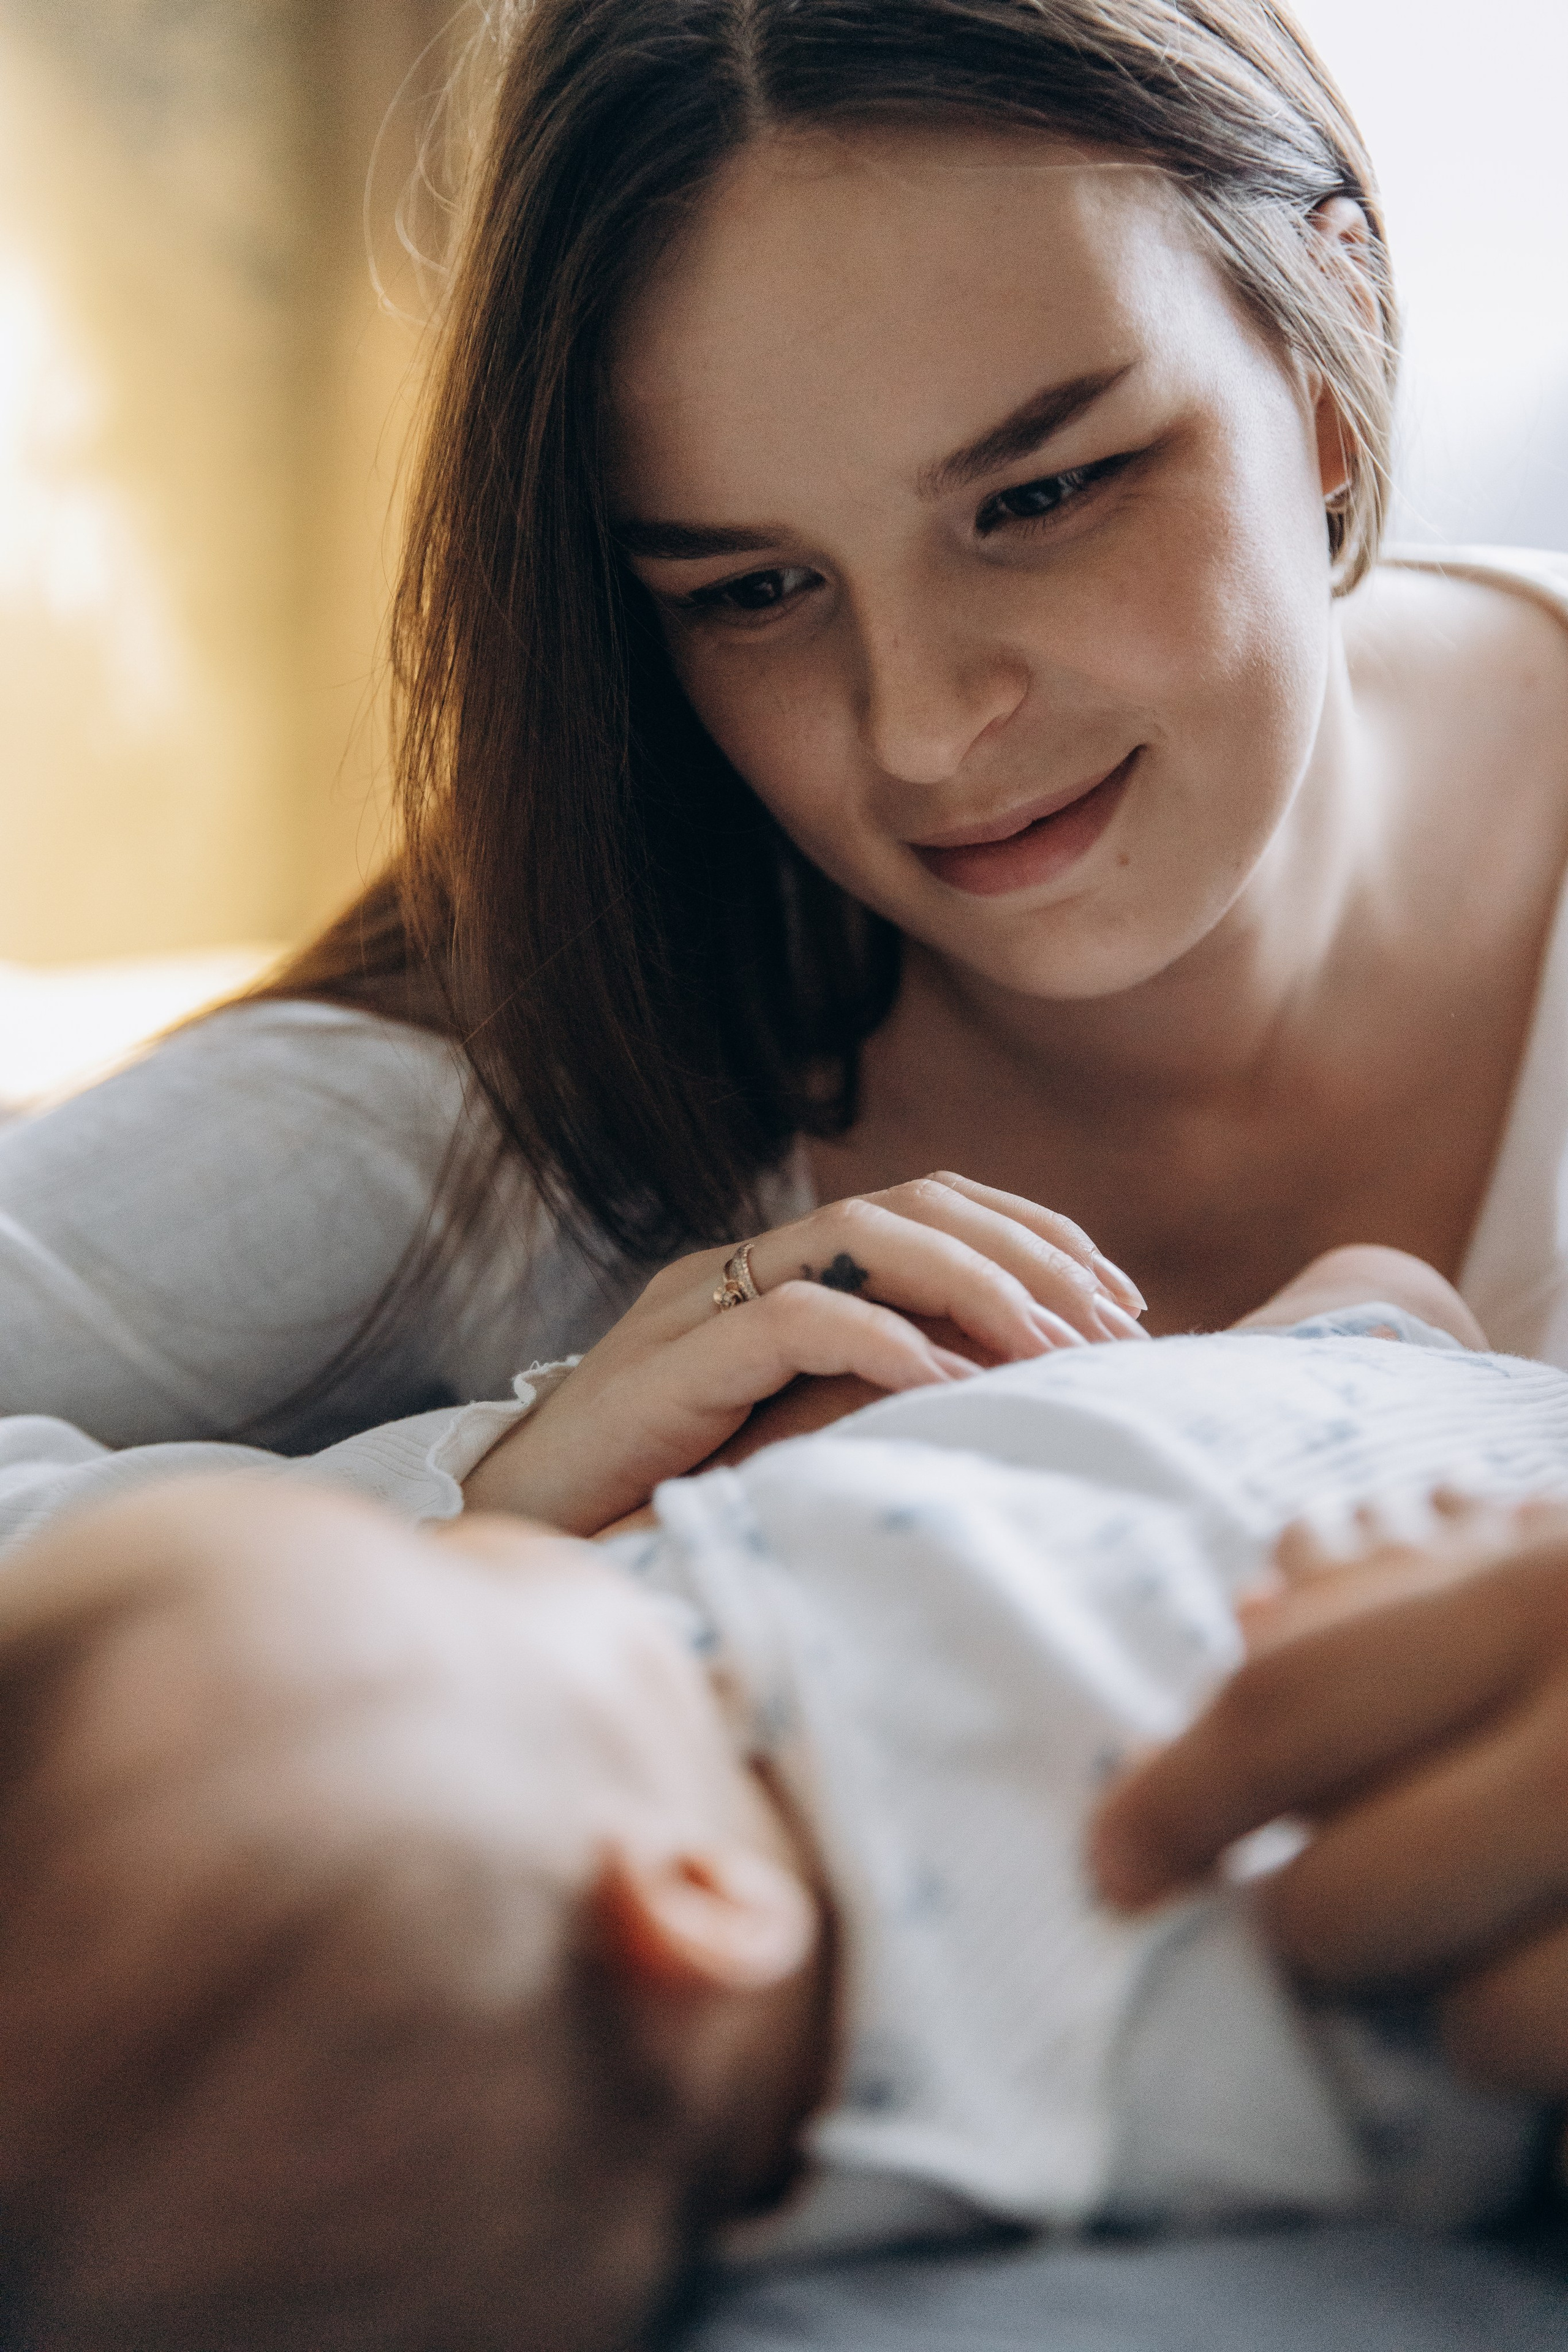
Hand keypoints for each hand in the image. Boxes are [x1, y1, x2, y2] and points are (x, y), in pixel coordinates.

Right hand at [465, 1172, 1146, 1533]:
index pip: (930, 1208)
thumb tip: (1012, 1398)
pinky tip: (942, 1379)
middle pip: (912, 1203)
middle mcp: (743, 1269)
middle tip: (1114, 1327)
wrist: (526, 1547)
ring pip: (857, 1236)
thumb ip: (878, 1402)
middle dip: (1028, 1254)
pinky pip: (789, 1319)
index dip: (1036, 1239)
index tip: (1123, 1305)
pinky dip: (876, 1338)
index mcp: (780, 1276)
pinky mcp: (665, 1363)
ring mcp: (698, 1305)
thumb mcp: (798, 1444)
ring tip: (1051, 1349)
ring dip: (973, 1285)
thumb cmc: (663, 1508)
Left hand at [1091, 1492, 1567, 2096]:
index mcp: (1541, 1593)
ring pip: (1476, 2022)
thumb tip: (1241, 1621)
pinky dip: (1537, 2052)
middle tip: (1318, 1912)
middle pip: (1348, 1901)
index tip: (1116, 1863)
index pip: (1288, 1706)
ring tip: (1477, 1934)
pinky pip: (1562, 2067)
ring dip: (1447, 2002)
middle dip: (1308, 1926)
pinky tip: (1547, 1974)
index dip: (1177, 1799)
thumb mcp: (1534, 1562)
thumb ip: (1392, 1597)